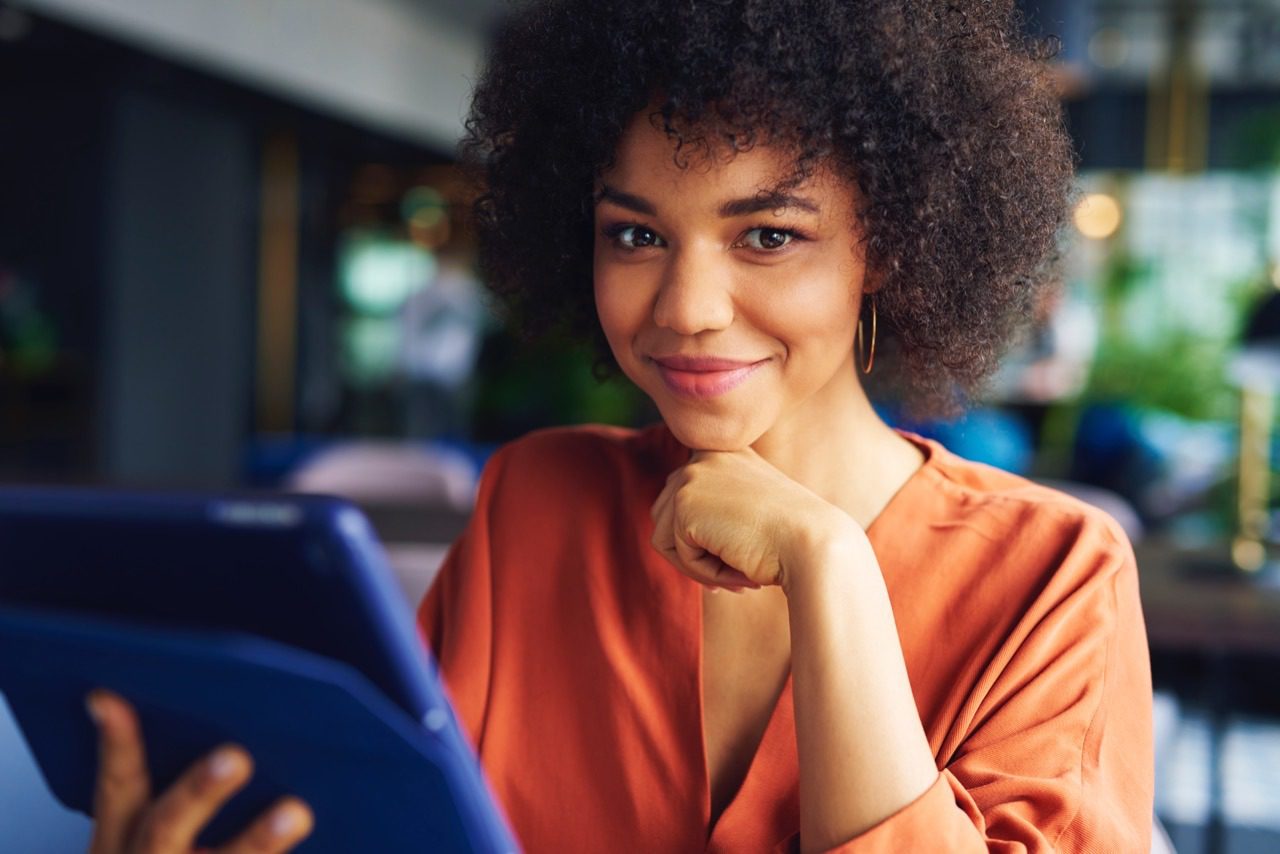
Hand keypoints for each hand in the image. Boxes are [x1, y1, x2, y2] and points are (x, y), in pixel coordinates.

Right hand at [86, 689, 313, 853]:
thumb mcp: (161, 843)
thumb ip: (189, 798)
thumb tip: (248, 736)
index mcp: (121, 850)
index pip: (118, 789)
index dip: (115, 745)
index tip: (109, 697)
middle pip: (163, 833)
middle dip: (198, 793)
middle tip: (237, 756)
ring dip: (256, 841)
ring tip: (296, 811)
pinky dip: (276, 851)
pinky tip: (331, 833)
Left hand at [649, 448, 860, 593]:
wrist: (813, 544)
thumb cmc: (791, 539)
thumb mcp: (752, 513)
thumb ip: (714, 511)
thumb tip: (661, 538)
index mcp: (724, 453)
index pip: (686, 498)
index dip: (702, 538)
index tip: (737, 559)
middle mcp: (704, 457)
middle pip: (666, 517)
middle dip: (694, 553)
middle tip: (735, 575)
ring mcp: (691, 477)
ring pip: (665, 538)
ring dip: (698, 566)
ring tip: (738, 574)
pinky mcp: (684, 504)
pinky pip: (676, 553)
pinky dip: (703, 573)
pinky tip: (738, 570)